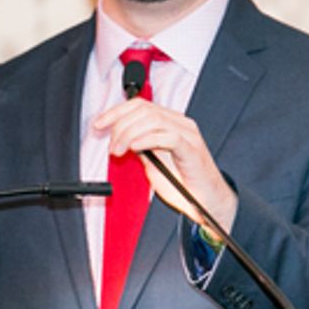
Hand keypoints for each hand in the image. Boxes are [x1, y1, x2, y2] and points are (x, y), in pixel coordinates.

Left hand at [93, 98, 237, 232]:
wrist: (208, 203)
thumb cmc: (185, 185)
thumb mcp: (155, 164)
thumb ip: (142, 148)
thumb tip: (123, 139)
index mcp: (172, 123)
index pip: (140, 105)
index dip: (115, 112)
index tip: (99, 125)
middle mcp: (181, 124)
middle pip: (144, 110)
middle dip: (120, 126)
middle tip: (112, 147)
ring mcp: (189, 136)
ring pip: (153, 120)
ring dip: (129, 134)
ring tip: (121, 151)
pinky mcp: (192, 150)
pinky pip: (168, 136)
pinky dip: (147, 139)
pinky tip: (136, 148)